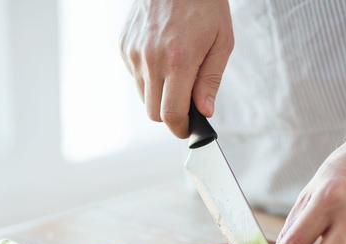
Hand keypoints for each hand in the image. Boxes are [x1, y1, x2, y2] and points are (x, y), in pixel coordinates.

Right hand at [120, 0, 233, 137]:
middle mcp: (151, 59)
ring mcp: (134, 52)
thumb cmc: (204, 4)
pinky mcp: (124, 45)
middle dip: (170, 115)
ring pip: (143, 96)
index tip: (187, 130)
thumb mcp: (221, 42)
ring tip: (177, 73)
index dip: (180, 129)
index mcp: (179, 60)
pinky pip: (135, 76)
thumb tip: (205, 112)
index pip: (171, 114)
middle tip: (187, 105)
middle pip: (153, 112)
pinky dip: (149, 76)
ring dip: (159, 95)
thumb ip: (211, 81)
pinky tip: (163, 57)